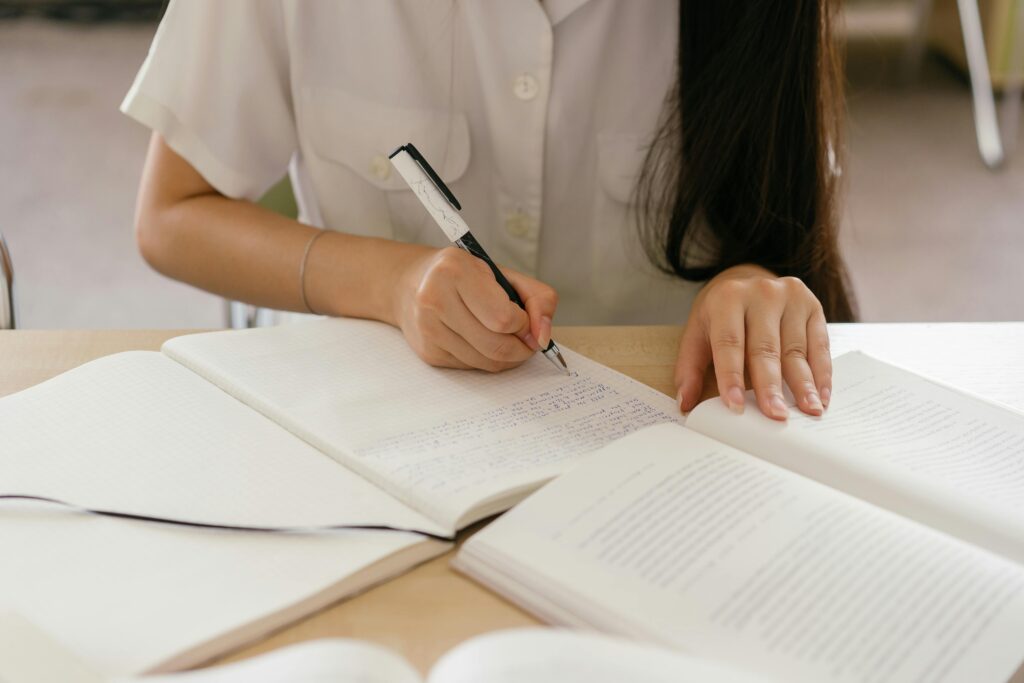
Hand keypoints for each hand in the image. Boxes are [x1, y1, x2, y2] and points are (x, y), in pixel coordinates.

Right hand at [393, 247, 557, 371]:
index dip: (524, 325)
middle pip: (497, 346)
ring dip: (507, 357)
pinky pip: (472, 368)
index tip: (526, 320)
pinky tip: (482, 341)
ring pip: (487, 362)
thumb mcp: (504, 274)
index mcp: (455, 271)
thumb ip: (538, 298)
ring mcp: (428, 329)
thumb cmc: (466, 277)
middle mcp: (435, 299)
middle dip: (521, 347)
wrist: (412, 284)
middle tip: (526, 339)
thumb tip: (543, 338)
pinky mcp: (428, 352)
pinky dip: (486, 360)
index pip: (503, 318)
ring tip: (507, 339)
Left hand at [675, 264, 830, 419]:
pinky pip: (820, 345)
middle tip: (775, 415)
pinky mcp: (813, 306)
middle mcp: (761, 293)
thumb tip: (684, 403)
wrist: (748, 278)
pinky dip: (821, 373)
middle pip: (765, 348)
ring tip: (808, 411)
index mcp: (727, 298)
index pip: (729, 342)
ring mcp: (791, 297)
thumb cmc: (721, 313)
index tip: (735, 406)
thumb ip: (689, 367)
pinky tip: (821, 396)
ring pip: (796, 349)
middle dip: (770, 385)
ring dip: (803, 384)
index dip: (730, 376)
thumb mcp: (698, 332)